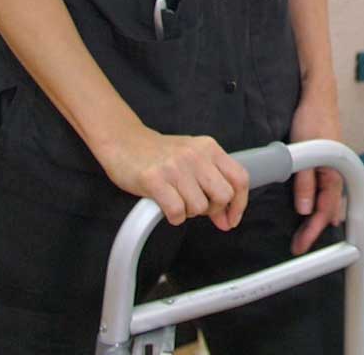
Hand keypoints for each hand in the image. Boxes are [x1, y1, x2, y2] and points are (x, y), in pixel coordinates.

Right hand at [97, 127, 248, 231]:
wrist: (124, 141)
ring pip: (200, 207)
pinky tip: (166, 207)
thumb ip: (212, 185)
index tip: (231, 219)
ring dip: (189, 213)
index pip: (240, 178)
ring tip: (177, 201)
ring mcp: (175, 167)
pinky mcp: (155, 179)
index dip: (240, 204)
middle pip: (224, 195)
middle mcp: (196, 155)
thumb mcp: (192, 161)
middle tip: (197, 207)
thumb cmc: (159, 154)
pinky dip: (174, 217)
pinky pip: (177, 212)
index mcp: (209, 148)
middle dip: (213, 209)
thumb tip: (227, 220)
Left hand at [288, 88, 344, 254]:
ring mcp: (332, 167)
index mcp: (333, 173)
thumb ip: (304, 182)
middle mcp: (336, 173)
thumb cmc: (312, 118)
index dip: (313, 230)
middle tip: (300, 245)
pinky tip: (315, 207)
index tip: (301, 245)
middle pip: (329, 210)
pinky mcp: (325, 162)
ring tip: (307, 234)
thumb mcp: (302, 151)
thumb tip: (305, 209)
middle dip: (315, 229)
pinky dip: (321, 203)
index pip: (325, 211)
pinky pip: (326, 189)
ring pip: (329, 201)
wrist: (318, 95)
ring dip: (319, 218)